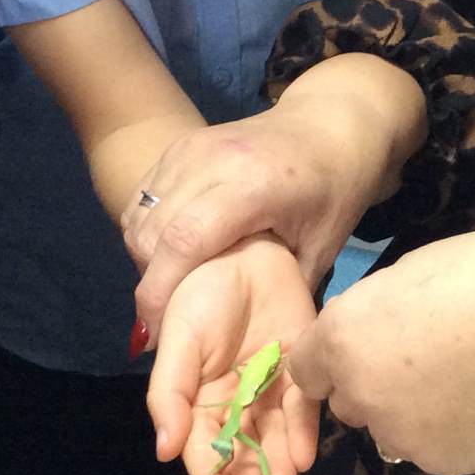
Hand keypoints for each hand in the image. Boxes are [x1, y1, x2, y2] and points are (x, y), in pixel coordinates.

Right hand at [127, 54, 426, 337]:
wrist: (332, 124)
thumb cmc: (336, 190)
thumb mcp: (322, 248)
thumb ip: (282, 295)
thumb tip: (246, 350)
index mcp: (252, 185)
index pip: (185, 239)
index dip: (163, 290)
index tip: (160, 333)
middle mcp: (211, 160)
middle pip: (152, 232)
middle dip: (152, 283)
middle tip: (170, 317)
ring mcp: (189, 147)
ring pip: (139, 217)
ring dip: (147, 259)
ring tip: (175, 285)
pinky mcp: (178, 145)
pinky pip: (141, 199)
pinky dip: (146, 232)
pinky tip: (173, 254)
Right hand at [147, 235, 321, 474]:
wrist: (246, 251)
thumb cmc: (201, 295)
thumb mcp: (178, 342)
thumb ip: (168, 396)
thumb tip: (164, 452)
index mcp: (198, 398)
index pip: (203, 447)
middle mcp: (234, 400)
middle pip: (240, 452)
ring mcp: (269, 388)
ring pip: (272, 440)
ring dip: (275, 472)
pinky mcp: (300, 371)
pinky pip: (302, 411)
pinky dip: (302, 435)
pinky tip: (302, 458)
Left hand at [287, 224, 474, 474]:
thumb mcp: (415, 272)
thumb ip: (376, 314)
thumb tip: (375, 342)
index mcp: (343, 336)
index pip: (305, 367)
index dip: (335, 355)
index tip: (369, 341)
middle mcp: (359, 395)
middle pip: (348, 400)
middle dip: (374, 382)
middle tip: (429, 354)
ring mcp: (402, 436)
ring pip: (391, 428)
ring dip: (411, 410)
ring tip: (468, 377)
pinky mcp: (444, 464)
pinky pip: (432, 447)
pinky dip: (450, 429)